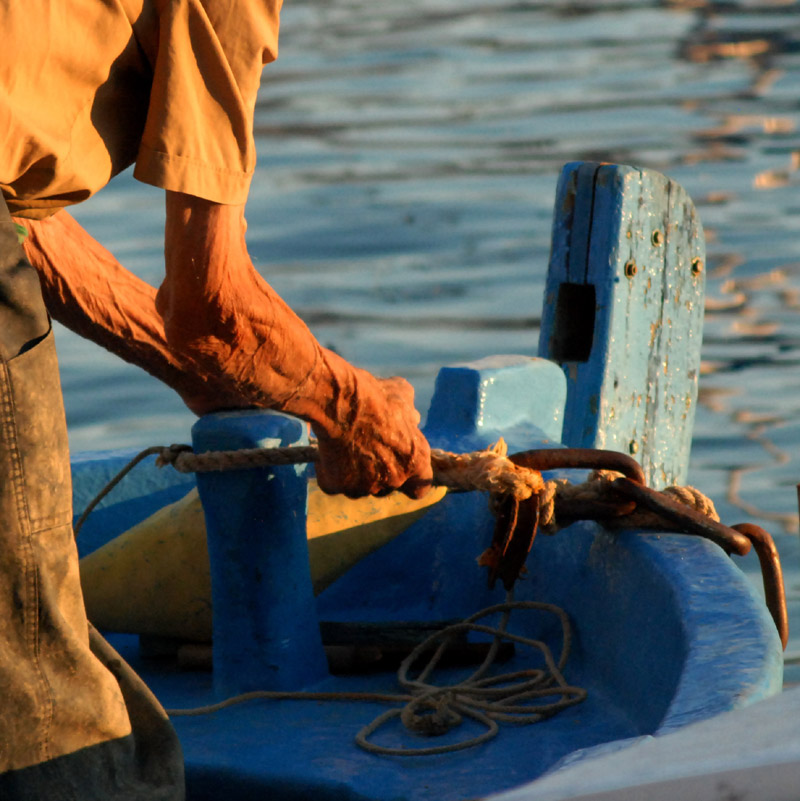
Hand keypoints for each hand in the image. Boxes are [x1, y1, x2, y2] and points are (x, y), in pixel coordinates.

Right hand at [313, 376, 432, 498]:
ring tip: (346, 444)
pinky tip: (327, 449)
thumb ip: (410, 413)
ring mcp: (364, 487)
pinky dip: (328, 470)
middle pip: (387, 486)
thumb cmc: (375, 396)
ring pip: (360, 487)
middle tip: (366, 446)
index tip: (400, 468)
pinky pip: (333, 482)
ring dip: (355, 473)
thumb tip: (411, 417)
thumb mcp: (402, 395)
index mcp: (416, 460)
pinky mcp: (336, 485)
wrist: (340, 402)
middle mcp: (393, 479)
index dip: (410, 478)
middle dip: (379, 471)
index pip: (420, 487)